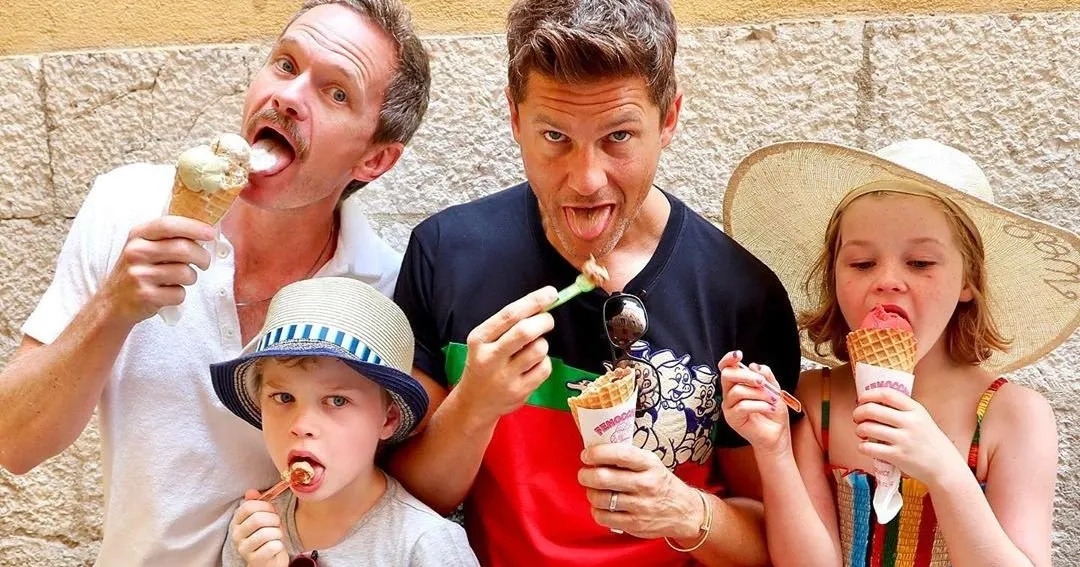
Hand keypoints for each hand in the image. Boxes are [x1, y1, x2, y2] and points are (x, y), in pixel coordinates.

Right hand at [100, 216, 214, 324]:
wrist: (113, 301)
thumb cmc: (138, 270)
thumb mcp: (144, 246)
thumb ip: (167, 237)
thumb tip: (204, 232)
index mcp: (138, 235)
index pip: (169, 225)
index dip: (194, 227)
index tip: (210, 233)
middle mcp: (136, 252)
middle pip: (183, 249)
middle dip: (202, 257)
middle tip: (204, 263)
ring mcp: (139, 275)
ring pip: (185, 273)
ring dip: (191, 278)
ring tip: (182, 279)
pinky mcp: (145, 296)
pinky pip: (179, 293)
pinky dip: (180, 295)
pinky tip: (168, 293)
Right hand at [231, 489, 288, 566]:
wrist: (269, 560)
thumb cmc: (267, 536)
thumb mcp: (263, 517)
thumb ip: (257, 503)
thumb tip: (251, 491)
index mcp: (237, 522)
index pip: (248, 507)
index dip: (266, 506)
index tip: (273, 511)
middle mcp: (236, 535)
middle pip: (257, 519)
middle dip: (274, 519)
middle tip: (277, 524)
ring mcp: (243, 549)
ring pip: (266, 533)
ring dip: (277, 533)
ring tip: (276, 536)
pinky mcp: (254, 560)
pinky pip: (272, 547)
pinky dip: (279, 545)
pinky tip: (276, 547)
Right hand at [455, 287, 558, 423]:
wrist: (474, 402)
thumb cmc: (485, 363)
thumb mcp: (485, 341)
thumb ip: (508, 324)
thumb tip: (542, 304)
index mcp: (480, 339)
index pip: (510, 315)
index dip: (534, 301)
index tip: (551, 293)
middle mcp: (490, 357)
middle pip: (525, 332)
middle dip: (544, 321)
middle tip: (548, 320)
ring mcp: (505, 377)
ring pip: (539, 349)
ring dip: (542, 344)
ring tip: (533, 348)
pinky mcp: (519, 392)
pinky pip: (544, 368)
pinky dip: (544, 362)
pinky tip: (533, 365)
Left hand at [578, 443, 705, 539]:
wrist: (684, 512)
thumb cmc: (661, 483)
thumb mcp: (651, 464)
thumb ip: (627, 457)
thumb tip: (596, 450)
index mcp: (649, 464)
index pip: (619, 454)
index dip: (597, 453)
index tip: (586, 454)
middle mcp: (645, 484)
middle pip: (603, 478)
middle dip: (586, 475)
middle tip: (584, 474)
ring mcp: (640, 506)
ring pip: (600, 498)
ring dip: (590, 493)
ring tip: (593, 490)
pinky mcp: (634, 524)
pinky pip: (603, 517)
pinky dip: (596, 510)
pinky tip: (601, 506)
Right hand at [718, 351, 789, 455]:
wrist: (777, 435)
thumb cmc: (773, 413)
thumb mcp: (774, 390)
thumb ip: (766, 376)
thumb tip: (754, 366)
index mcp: (737, 384)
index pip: (726, 368)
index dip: (728, 359)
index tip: (739, 355)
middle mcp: (729, 394)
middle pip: (727, 376)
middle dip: (745, 375)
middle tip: (762, 382)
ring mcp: (729, 407)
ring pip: (737, 391)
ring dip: (758, 393)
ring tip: (773, 399)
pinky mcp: (732, 419)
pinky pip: (742, 406)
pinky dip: (760, 405)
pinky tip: (770, 408)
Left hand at [853, 388, 967, 487]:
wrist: (944, 466)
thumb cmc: (929, 441)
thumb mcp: (922, 419)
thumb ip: (902, 410)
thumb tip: (872, 403)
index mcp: (915, 409)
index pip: (887, 394)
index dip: (868, 394)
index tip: (861, 399)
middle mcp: (909, 422)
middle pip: (872, 409)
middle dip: (858, 412)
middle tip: (857, 418)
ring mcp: (903, 440)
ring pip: (867, 428)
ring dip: (859, 430)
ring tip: (861, 432)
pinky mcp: (898, 456)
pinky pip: (869, 448)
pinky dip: (862, 446)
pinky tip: (865, 446)